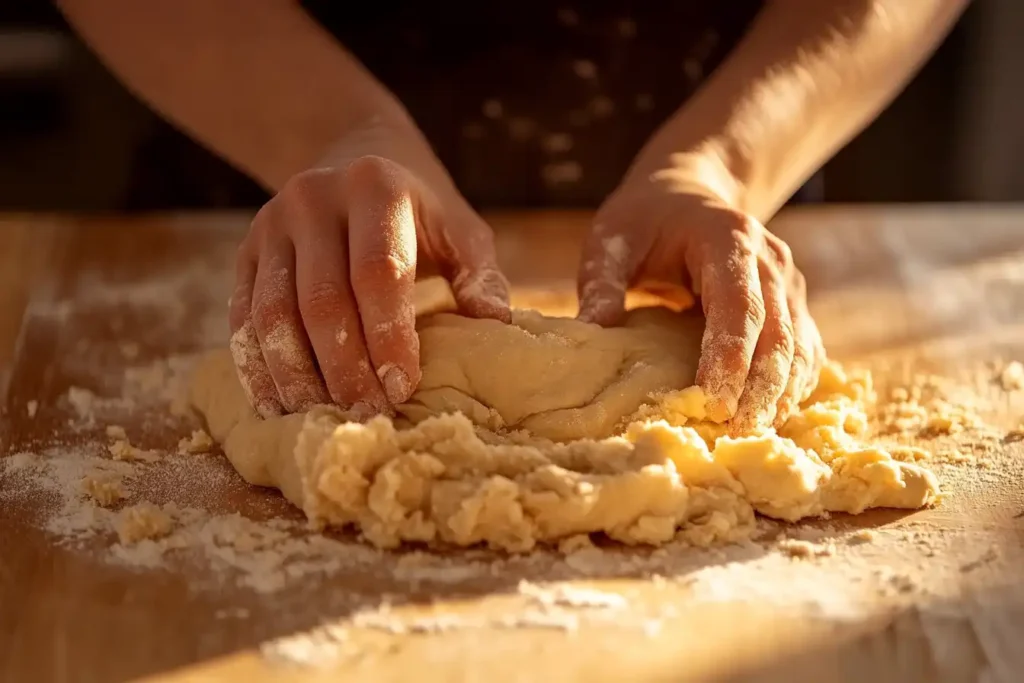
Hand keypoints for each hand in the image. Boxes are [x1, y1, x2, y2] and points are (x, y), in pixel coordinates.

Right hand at [229, 123, 509, 418]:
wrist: (352, 156)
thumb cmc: (420, 211)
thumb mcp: (460, 227)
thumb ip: (479, 274)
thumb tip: (495, 324)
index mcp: (375, 187)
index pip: (377, 272)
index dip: (388, 336)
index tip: (401, 389)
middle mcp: (314, 199)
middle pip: (322, 299)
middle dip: (344, 367)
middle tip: (366, 415)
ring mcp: (272, 224)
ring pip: (272, 313)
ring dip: (296, 374)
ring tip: (322, 418)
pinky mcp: (246, 251)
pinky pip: (242, 317)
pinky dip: (256, 366)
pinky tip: (277, 405)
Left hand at [576, 162, 823, 429]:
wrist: (688, 193)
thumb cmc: (644, 220)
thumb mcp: (611, 239)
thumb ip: (600, 281)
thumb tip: (591, 329)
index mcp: (727, 239)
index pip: (738, 306)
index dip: (731, 356)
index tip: (715, 403)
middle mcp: (770, 261)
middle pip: (778, 332)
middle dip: (762, 387)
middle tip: (738, 435)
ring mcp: (788, 283)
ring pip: (799, 346)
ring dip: (781, 393)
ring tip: (755, 435)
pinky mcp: (792, 304)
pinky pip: (804, 350)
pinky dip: (792, 385)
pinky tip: (772, 416)